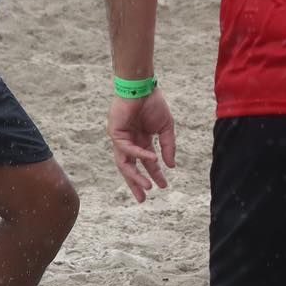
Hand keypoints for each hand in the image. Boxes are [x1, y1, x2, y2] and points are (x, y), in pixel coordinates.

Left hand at [107, 87, 175, 201]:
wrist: (142, 87)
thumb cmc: (153, 103)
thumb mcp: (166, 128)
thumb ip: (168, 146)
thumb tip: (171, 166)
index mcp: (141, 140)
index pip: (146, 162)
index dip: (155, 174)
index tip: (164, 186)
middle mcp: (128, 142)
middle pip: (130, 168)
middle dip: (136, 183)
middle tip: (143, 198)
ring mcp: (120, 138)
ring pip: (124, 163)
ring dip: (134, 176)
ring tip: (146, 186)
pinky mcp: (115, 133)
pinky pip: (127, 149)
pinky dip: (139, 155)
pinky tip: (152, 158)